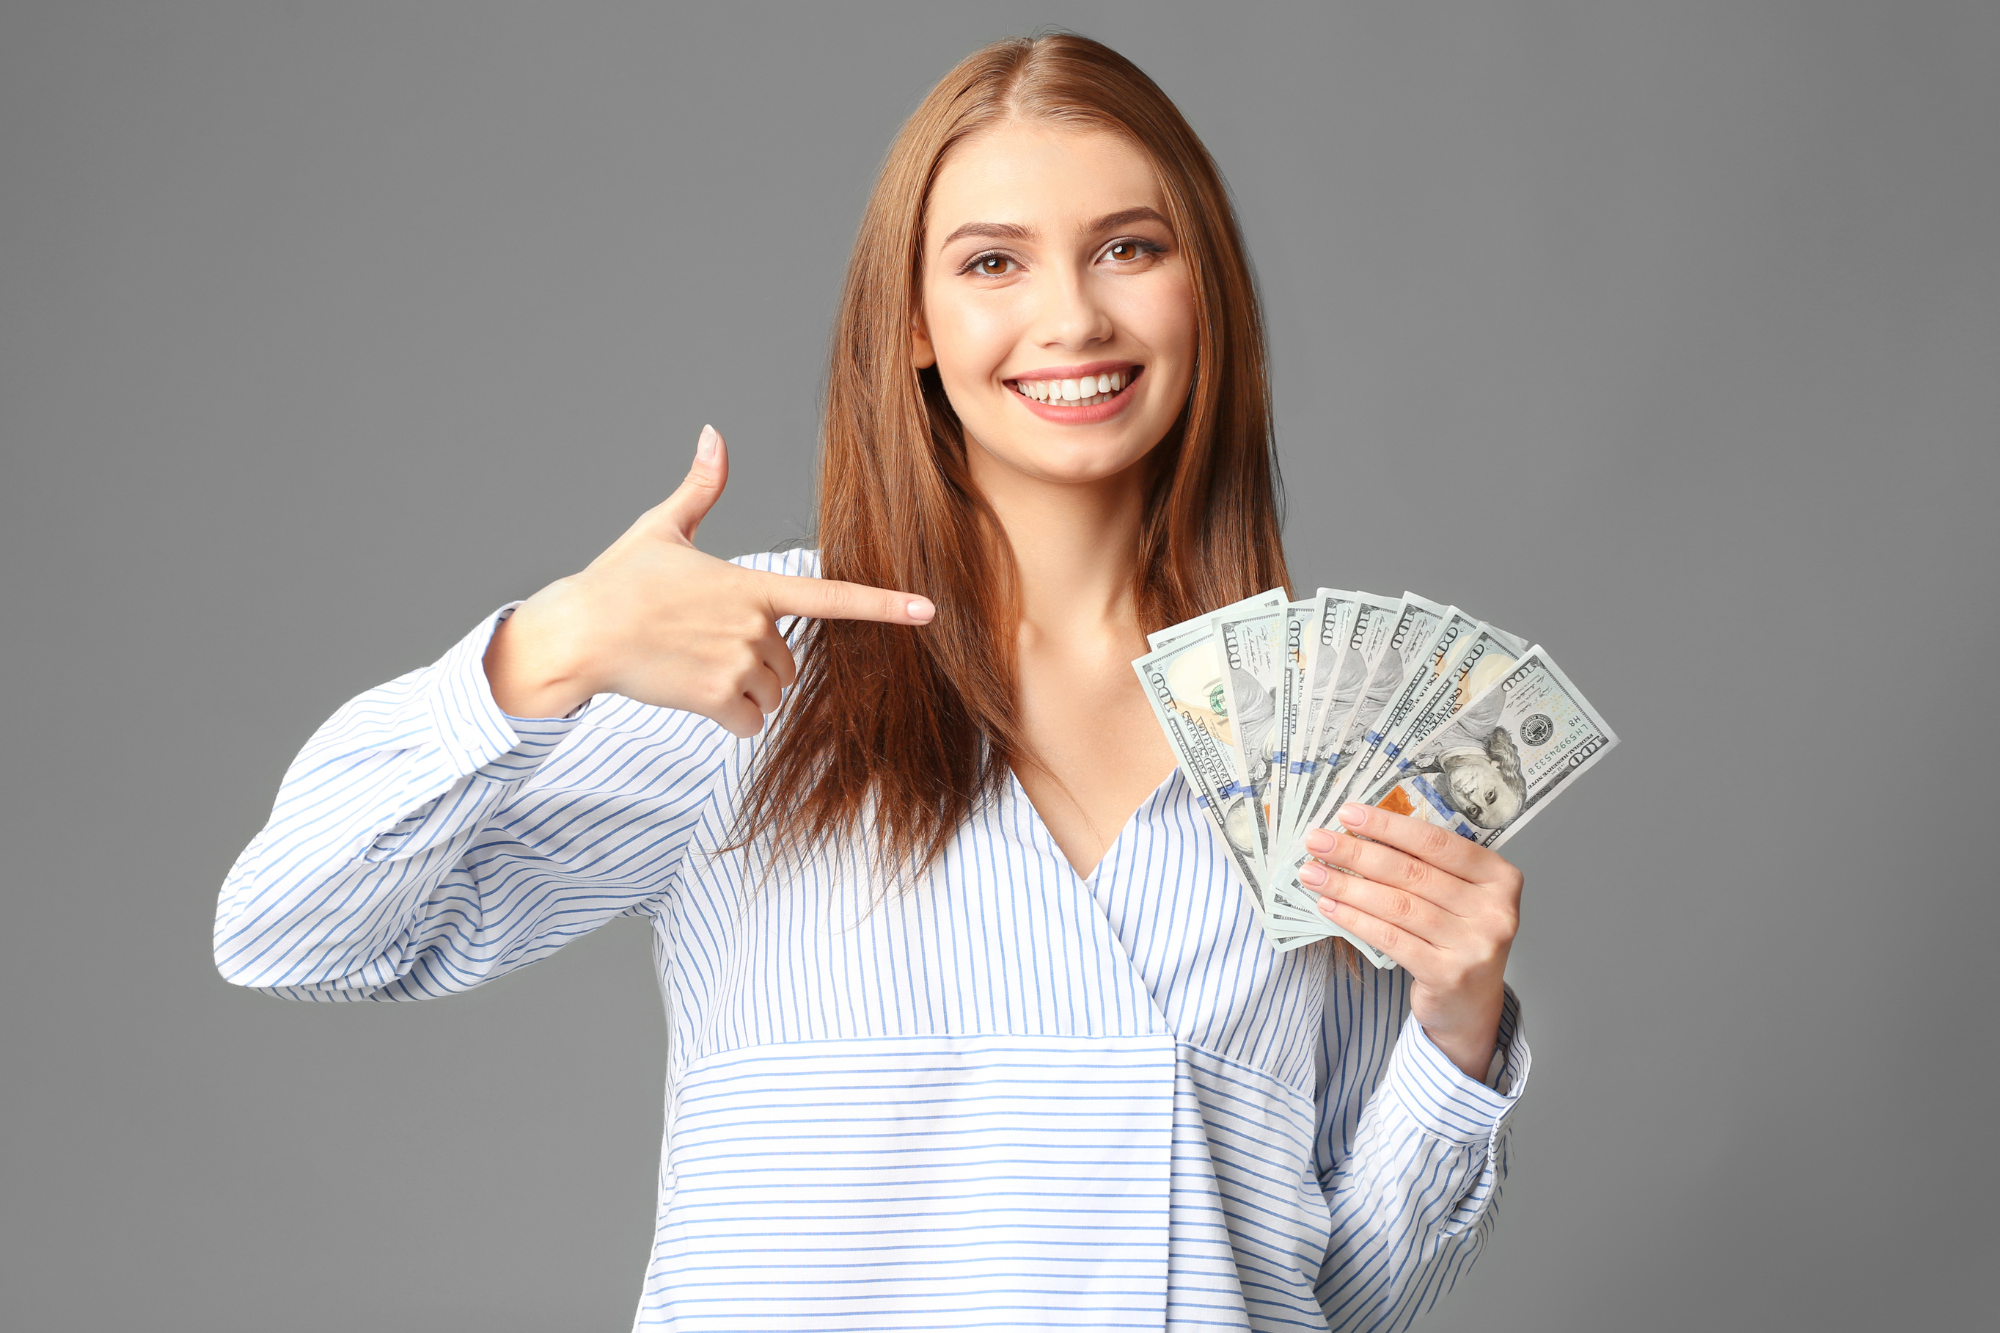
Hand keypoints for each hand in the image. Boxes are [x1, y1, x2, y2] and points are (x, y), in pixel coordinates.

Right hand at [483, 425, 933, 733]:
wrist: (577, 635)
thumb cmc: (617, 582)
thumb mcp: (662, 529)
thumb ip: (701, 489)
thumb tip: (714, 434)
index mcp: (750, 584)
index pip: (831, 597)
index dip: (884, 605)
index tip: (928, 611)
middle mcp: (752, 625)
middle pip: (789, 661)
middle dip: (759, 661)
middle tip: (705, 645)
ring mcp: (736, 664)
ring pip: (771, 693)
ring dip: (745, 692)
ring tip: (695, 668)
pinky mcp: (715, 698)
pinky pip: (749, 722)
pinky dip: (730, 718)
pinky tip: (694, 696)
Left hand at [1298, 803, 1521, 1081]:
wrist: (1472, 1007)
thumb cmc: (1456, 938)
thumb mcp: (1456, 896)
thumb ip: (1426, 865)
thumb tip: (1361, 831)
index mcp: (1499, 878)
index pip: (1437, 842)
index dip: (1389, 826)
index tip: (1348, 814)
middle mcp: (1494, 910)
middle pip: (1412, 872)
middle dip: (1357, 853)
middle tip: (1317, 841)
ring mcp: (1473, 945)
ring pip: (1397, 905)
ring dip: (1347, 886)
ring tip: (1312, 873)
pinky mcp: (1448, 974)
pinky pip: (1391, 938)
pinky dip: (1355, 920)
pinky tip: (1328, 907)